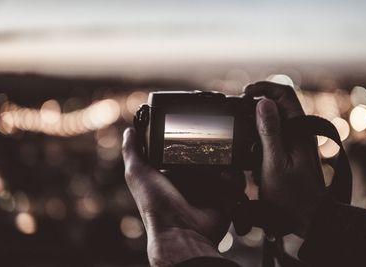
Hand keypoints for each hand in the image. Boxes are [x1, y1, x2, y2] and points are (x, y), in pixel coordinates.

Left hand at [122, 128, 235, 265]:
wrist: (180, 232)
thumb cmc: (155, 205)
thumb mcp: (138, 174)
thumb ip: (132, 152)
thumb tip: (130, 131)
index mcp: (173, 175)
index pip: (186, 152)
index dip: (192, 141)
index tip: (198, 129)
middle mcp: (192, 182)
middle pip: (209, 159)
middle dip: (216, 150)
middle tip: (219, 145)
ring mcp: (209, 191)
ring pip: (225, 168)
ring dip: (228, 163)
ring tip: (223, 165)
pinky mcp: (224, 200)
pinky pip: (236, 183)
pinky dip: (236, 179)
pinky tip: (227, 178)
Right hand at [245, 81, 325, 237]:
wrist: (306, 217)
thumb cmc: (292, 195)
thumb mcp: (275, 163)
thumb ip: (270, 132)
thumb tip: (264, 103)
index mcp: (299, 129)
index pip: (285, 94)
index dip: (265, 87)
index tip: (245, 92)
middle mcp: (299, 130)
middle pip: (279, 102)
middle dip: (258, 99)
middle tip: (239, 106)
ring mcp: (294, 139)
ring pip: (276, 115)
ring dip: (257, 114)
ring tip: (241, 121)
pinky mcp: (289, 149)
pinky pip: (274, 131)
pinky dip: (259, 129)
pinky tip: (249, 138)